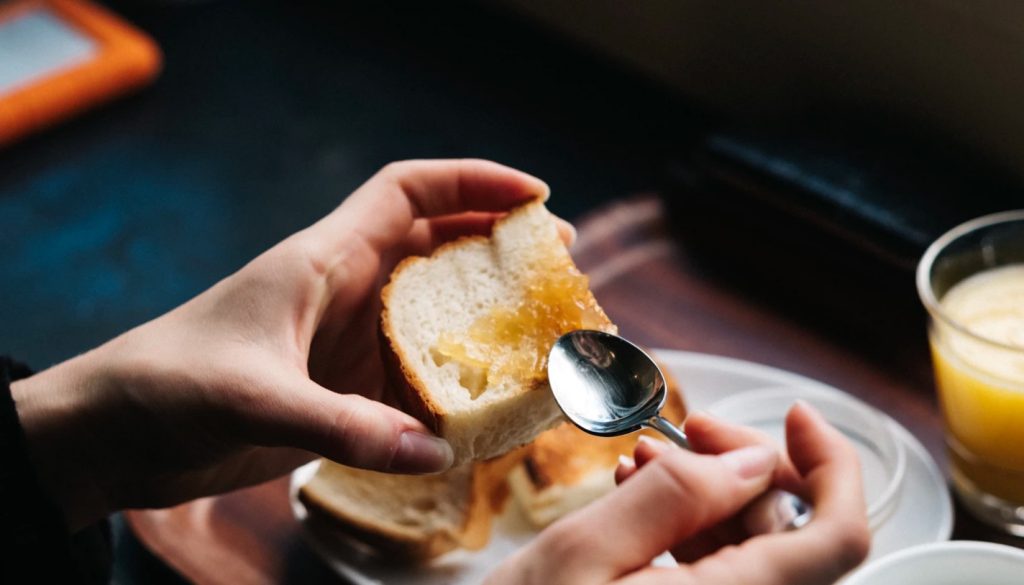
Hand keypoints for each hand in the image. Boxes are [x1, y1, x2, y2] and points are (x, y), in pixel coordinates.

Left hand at [12, 159, 558, 530]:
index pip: (408, 192)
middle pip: (437, 247)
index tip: (537, 194)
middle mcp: (344, 292)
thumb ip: (346, 427)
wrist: (113, 433)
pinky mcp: (340, 390)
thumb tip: (437, 450)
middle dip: (500, 246)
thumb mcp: (256, 398)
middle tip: (559, 264)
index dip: (475, 180)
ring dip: (484, 317)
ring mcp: (345, 342)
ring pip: (433, 313)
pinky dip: (454, 383)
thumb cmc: (168, 386)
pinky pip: (413, 377)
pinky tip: (487, 404)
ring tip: (542, 331)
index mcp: (324, 259)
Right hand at [487, 402, 869, 584]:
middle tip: (686, 432)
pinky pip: (719, 579)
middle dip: (746, 470)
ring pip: (754, 555)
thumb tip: (750, 462)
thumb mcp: (583, 552)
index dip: (832, 465)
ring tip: (642, 464)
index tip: (795, 416)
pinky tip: (638, 502)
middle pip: (792, 536)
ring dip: (709, 499)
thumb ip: (673, 499)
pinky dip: (688, 534)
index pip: (836, 537)